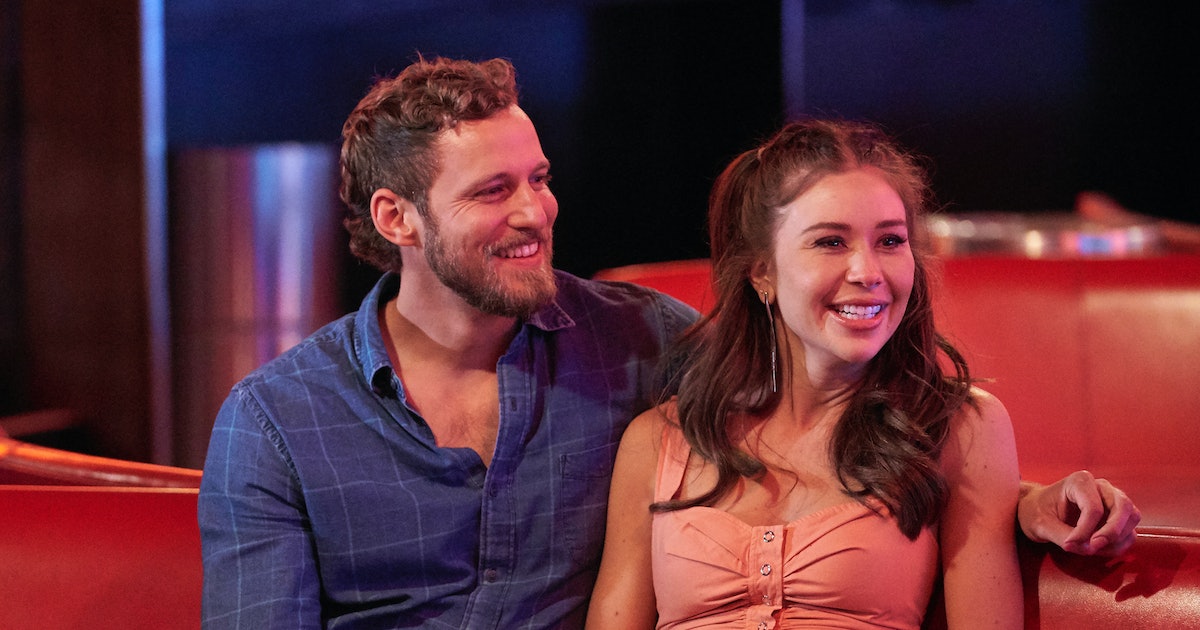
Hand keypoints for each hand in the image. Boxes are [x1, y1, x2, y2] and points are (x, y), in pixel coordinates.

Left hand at [1016, 471, 1140, 555]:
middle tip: (1092, 548)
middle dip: (1111, 532)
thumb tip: (1088, 549)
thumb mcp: (1040, 524)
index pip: (1093, 508)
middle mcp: (1101, 486)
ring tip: (1092, 549)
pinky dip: (1119, 544)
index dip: (1084, 531)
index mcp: (1079, 481)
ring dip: (1117, 539)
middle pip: (1123, 508)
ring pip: (1132, 518)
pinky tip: (1098, 550)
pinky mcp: (1117, 516)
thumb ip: (1063, 536)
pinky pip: (1129, 531)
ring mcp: (1112, 499)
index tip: (1069, 545)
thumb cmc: (1036, 512)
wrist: (1036, 510)